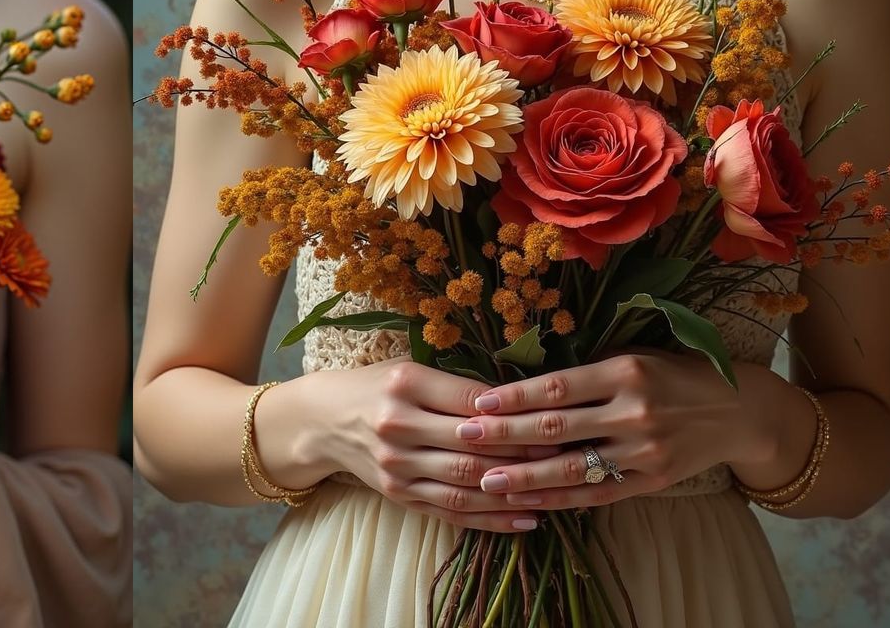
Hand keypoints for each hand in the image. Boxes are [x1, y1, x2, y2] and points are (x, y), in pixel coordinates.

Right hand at [269, 361, 557, 533]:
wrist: (320, 421)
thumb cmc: (373, 386)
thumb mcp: (409, 370)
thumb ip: (456, 386)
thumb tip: (519, 399)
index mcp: (404, 384)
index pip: (472, 401)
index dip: (517, 413)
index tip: (557, 416)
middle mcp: (398, 425)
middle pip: (473, 445)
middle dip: (525, 454)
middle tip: (569, 456)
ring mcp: (397, 465)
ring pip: (467, 483)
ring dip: (516, 490)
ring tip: (558, 491)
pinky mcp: (399, 495)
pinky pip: (453, 511)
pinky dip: (493, 519)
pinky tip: (527, 519)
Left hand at [457, 351, 754, 510]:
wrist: (736, 411)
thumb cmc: (671, 373)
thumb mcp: (631, 356)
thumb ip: (585, 371)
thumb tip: (522, 378)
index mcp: (623, 372)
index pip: (557, 387)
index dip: (515, 396)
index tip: (478, 403)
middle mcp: (633, 412)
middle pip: (557, 428)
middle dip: (506, 436)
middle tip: (465, 438)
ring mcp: (644, 452)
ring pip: (574, 468)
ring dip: (526, 476)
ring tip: (486, 480)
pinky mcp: (652, 482)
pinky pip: (598, 494)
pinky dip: (561, 499)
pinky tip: (530, 501)